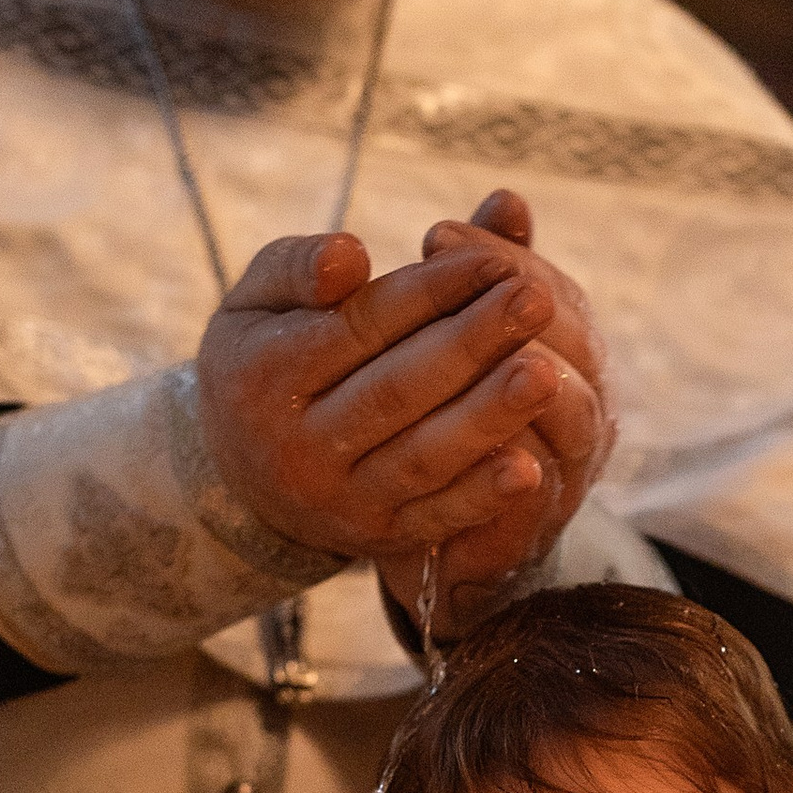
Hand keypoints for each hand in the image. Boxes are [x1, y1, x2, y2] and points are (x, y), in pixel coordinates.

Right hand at [195, 188, 608, 593]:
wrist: (243, 474)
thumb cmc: (265, 359)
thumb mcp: (256, 301)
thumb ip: (297, 266)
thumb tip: (350, 254)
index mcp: (264, 374)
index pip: (362, 326)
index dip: (431, 291)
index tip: (493, 258)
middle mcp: (297, 445)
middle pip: (398, 390)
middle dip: (473, 343)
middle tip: (536, 300)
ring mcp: (339, 498)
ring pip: (422, 456)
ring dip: (488, 416)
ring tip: (549, 373)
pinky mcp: (377, 537)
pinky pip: (434, 518)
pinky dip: (482, 497)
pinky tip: (531, 467)